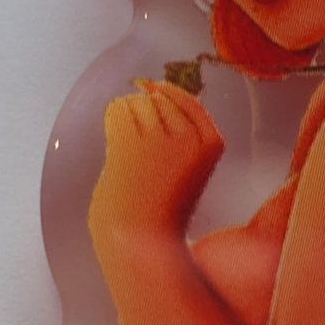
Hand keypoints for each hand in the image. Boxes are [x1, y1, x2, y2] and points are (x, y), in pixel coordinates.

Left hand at [88, 78, 223, 271]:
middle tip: (137, 144)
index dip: (167, 94)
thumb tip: (150, 84)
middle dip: (143, 110)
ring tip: (126, 146)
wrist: (138, 239)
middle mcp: (189, 138)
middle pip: (160, 98)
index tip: (152, 91)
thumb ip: (180, 130)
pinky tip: (114, 139)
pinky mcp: (130, 144)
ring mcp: (159, 139)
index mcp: (212, 144)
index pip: (190, 101)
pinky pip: (118, 109)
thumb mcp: (186, 166)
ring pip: (137, 102)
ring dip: (126, 115)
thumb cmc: (159, 206)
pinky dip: (112, 118)